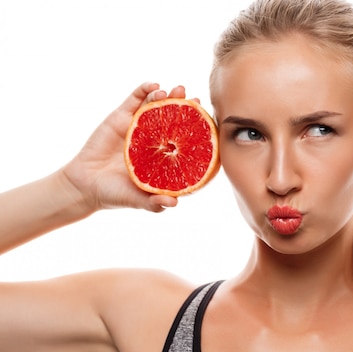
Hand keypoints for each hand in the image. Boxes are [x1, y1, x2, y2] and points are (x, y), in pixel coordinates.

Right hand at [61, 83, 192, 212]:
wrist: (85, 185)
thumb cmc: (115, 194)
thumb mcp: (137, 200)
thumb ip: (155, 204)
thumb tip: (174, 204)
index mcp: (163, 156)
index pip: (183, 139)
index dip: (196, 130)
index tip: (207, 122)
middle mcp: (154, 139)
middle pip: (173, 118)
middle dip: (185, 107)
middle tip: (194, 99)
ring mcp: (138, 126)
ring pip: (155, 106)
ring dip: (166, 96)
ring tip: (174, 90)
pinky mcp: (120, 117)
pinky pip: (133, 100)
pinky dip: (143, 90)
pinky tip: (153, 85)